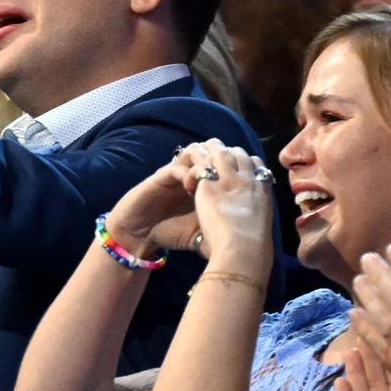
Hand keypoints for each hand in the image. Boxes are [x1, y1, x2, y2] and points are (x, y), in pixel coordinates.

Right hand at [106, 139, 271, 263]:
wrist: (140, 236)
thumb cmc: (172, 232)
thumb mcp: (204, 232)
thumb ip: (223, 227)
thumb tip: (250, 237)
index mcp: (207, 185)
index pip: (228, 167)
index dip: (240, 170)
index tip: (250, 182)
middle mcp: (193, 175)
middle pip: (215, 154)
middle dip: (226, 161)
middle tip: (234, 175)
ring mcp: (177, 173)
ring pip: (197, 153)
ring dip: (205, 163)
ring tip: (212, 179)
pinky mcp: (161, 177)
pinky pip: (178, 166)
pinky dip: (187, 173)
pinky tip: (193, 188)